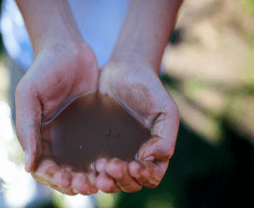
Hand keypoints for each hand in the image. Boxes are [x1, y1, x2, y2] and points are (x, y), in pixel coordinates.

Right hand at [15, 42, 98, 194]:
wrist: (69, 49)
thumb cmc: (44, 68)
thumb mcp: (29, 95)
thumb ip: (27, 128)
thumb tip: (28, 166)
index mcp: (37, 135)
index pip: (44, 167)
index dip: (55, 178)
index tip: (70, 181)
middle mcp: (55, 138)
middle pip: (64, 170)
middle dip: (75, 181)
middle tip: (90, 184)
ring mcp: (74, 132)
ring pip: (82, 163)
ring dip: (90, 175)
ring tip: (103, 178)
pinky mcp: (91, 125)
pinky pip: (96, 148)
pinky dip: (102, 160)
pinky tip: (113, 163)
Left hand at [95, 60, 178, 192]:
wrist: (124, 70)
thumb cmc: (149, 89)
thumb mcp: (165, 109)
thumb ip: (165, 137)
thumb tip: (150, 159)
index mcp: (154, 151)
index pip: (152, 176)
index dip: (144, 175)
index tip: (133, 164)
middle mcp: (134, 156)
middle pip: (130, 182)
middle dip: (121, 179)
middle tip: (111, 167)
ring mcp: (115, 152)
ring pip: (111, 179)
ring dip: (106, 179)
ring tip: (98, 169)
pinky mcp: (98, 145)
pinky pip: (94, 166)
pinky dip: (92, 171)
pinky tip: (88, 164)